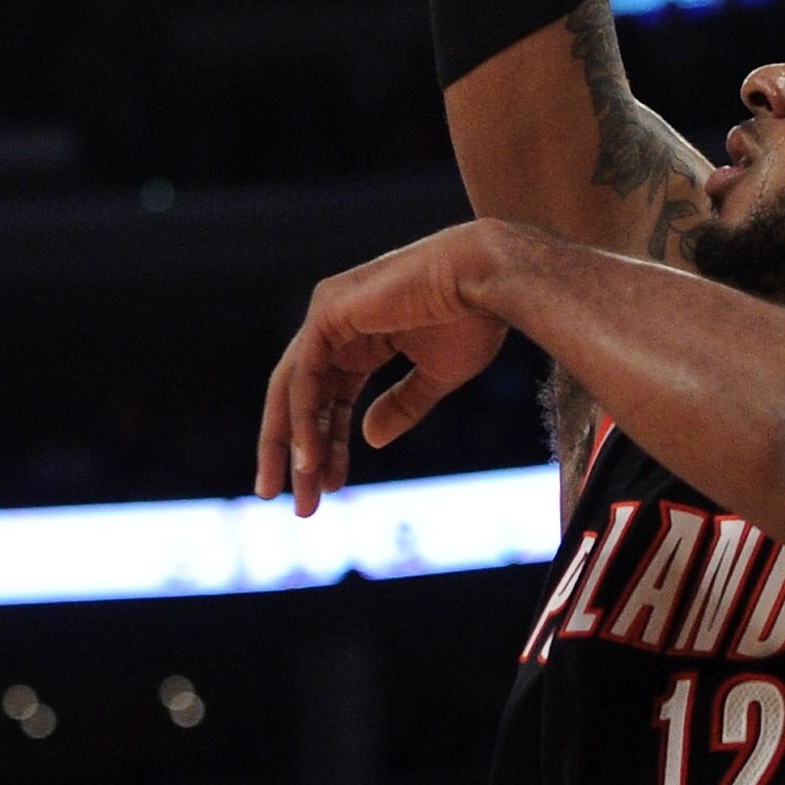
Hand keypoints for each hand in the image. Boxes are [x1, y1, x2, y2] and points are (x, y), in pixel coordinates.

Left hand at [255, 221, 510, 515]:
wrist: (488, 280)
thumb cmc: (473, 319)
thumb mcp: (435, 376)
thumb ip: (401, 406)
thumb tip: (370, 438)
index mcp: (359, 336)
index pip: (329, 397)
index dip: (328, 444)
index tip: (330, 489)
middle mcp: (334, 324)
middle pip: (302, 396)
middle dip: (297, 451)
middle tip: (299, 504)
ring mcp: (327, 314)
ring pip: (295, 390)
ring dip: (296, 446)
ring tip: (302, 493)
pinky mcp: (328, 312)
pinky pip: (307, 377)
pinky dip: (305, 420)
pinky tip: (309, 459)